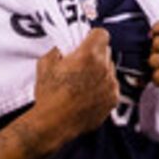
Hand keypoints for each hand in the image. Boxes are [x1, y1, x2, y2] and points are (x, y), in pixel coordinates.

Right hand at [28, 28, 119, 148]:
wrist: (53, 124)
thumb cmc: (49, 96)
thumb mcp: (45, 63)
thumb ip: (59, 49)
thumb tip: (65, 47)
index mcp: (88, 55)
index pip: (102, 34)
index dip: (92, 36)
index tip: (85, 41)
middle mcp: (104, 69)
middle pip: (106, 51)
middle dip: (94, 54)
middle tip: (80, 63)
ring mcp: (110, 86)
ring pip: (110, 69)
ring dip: (99, 71)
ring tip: (82, 82)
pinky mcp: (113, 100)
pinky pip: (111, 86)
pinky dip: (102, 87)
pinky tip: (87, 94)